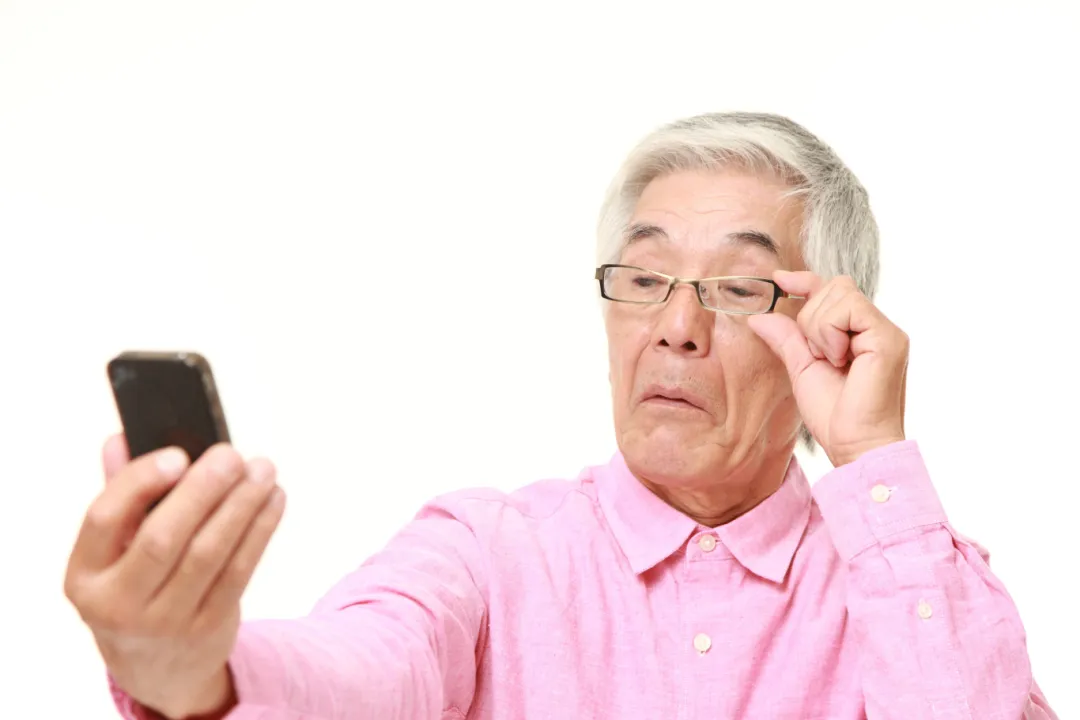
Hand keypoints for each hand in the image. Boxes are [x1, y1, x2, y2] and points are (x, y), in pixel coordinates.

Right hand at [64, 436, 285, 718]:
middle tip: (232, 455)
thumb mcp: (113, 552)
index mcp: (84, 575)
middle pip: (163, 538)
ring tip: (262, 470)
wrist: (157, 666)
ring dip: (241, 505)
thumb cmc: (134, 589)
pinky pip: (239, 571)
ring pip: (209, 554)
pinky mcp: (209, 626)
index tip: (178, 454)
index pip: (104, 520)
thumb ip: (120, 495)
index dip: (139, 483)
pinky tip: (272, 500)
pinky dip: (260, 530)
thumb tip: (122, 437)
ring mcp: (165, 620)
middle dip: (203, 491)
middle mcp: (118, 603)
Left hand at [748, 271, 907, 466]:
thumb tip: (759, 316)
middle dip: (810, 317)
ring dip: (819, 327)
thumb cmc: (834, 414)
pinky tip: (838, 359)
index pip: (833, 290)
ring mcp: (885, 331)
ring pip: (840, 294)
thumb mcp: (802, 369)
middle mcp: (876, 327)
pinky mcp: (888, 338)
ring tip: (830, 360)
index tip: (779, 278)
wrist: (854, 445)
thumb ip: (786, 339)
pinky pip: (849, 309)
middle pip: (834, 287)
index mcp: (859, 333)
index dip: (806, 280)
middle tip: (817, 355)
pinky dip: (831, 332)